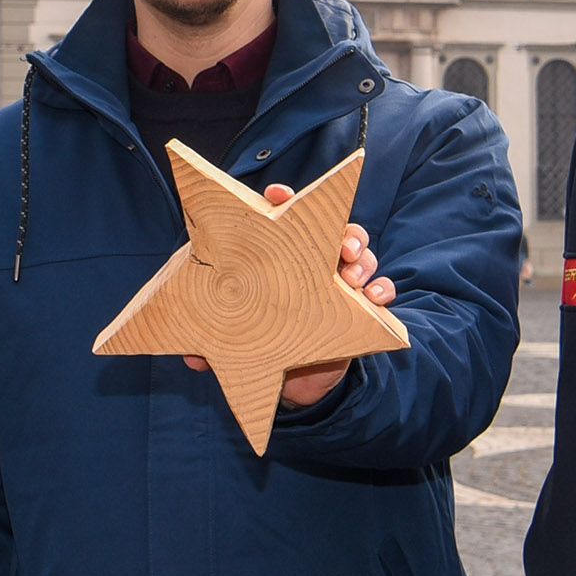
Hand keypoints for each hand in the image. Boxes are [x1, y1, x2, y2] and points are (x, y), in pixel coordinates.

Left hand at [181, 185, 397, 408]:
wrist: (295, 379)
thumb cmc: (263, 339)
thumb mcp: (236, 339)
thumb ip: (217, 342)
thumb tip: (193, 358)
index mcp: (282, 257)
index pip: (284, 217)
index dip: (281, 199)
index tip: (277, 195)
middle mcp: (314, 263)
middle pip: (336, 230)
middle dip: (343, 233)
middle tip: (342, 249)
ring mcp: (339, 283)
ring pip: (362, 256)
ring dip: (363, 261)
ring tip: (354, 278)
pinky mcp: (360, 309)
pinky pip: (380, 291)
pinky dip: (382, 290)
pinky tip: (375, 299)